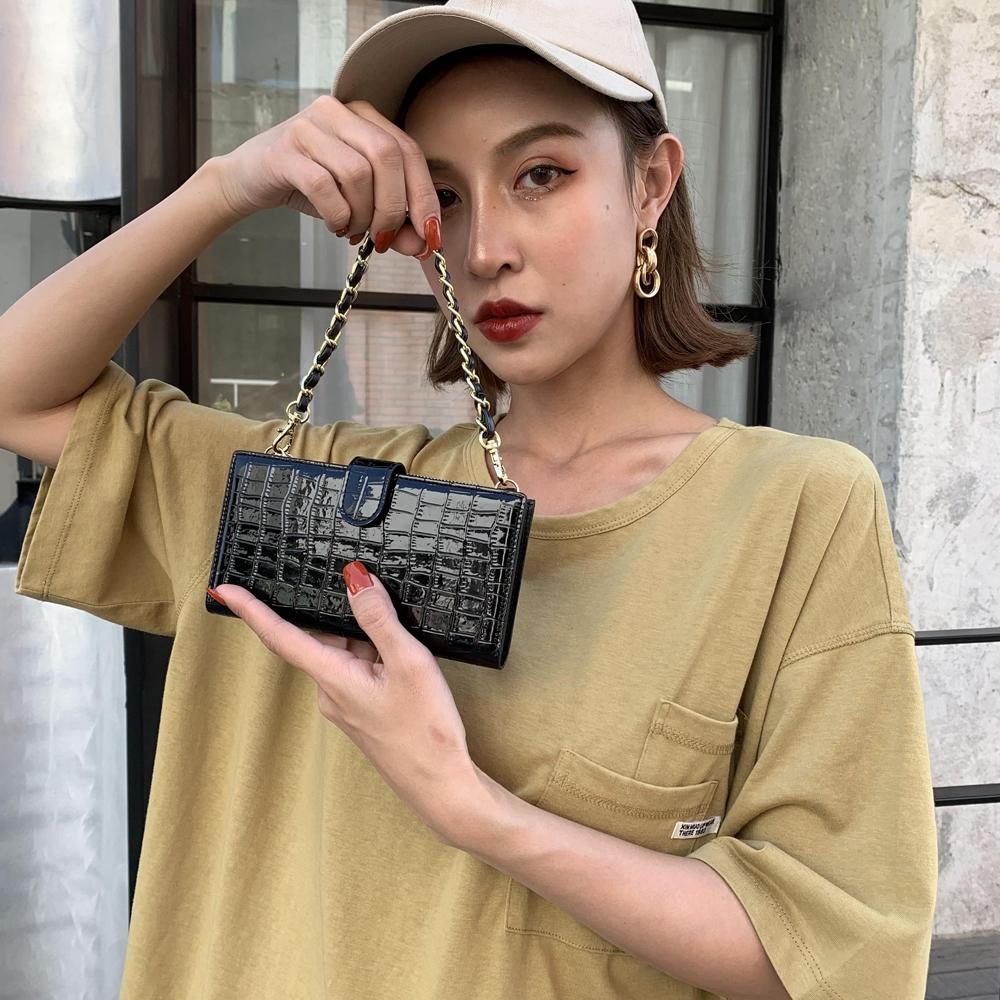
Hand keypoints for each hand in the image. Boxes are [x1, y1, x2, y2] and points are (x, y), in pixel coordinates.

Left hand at [207, 560, 482, 847]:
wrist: (441, 786)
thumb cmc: (427, 731)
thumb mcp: (408, 663)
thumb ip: (379, 618)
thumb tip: (354, 579)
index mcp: (333, 678)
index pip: (280, 636)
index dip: (251, 610)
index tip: (224, 589)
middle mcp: (330, 693)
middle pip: (322, 639)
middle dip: (346, 619)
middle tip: (376, 604)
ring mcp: (345, 706)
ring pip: (344, 655)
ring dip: (368, 640)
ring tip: (407, 644)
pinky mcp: (361, 713)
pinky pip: (357, 671)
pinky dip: (375, 657)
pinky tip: (404, 662)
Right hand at [208, 94, 439, 255]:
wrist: (250, 180)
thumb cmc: (311, 185)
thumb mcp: (360, 202)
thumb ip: (394, 221)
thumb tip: (423, 245)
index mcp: (364, 115)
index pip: (409, 151)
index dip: (424, 196)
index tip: (429, 235)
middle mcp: (338, 112)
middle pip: (388, 156)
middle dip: (394, 208)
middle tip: (383, 238)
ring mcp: (309, 127)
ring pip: (357, 173)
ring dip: (361, 214)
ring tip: (351, 229)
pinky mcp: (284, 151)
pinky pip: (324, 188)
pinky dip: (337, 215)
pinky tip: (333, 224)